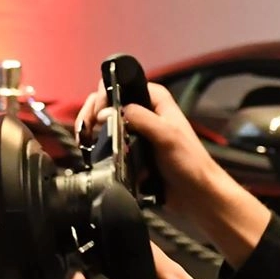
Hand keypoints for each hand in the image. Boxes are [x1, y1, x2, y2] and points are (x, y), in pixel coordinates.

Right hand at [74, 82, 266, 258]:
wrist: (195, 194)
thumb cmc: (189, 162)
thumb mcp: (166, 135)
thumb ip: (138, 118)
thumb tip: (107, 113)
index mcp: (155, 99)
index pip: (122, 84)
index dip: (105, 94)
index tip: (98, 114)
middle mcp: (144, 111)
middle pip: (108, 102)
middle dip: (93, 113)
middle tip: (85, 129)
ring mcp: (136, 131)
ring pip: (105, 123)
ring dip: (92, 131)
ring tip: (84, 141)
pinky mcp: (130, 150)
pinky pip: (108, 144)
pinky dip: (98, 147)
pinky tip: (90, 152)